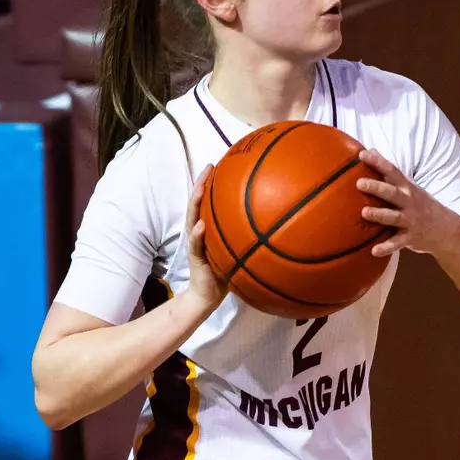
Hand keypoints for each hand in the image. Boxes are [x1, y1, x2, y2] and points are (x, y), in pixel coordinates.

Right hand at [182, 163, 228, 313]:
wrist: (208, 295)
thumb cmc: (224, 272)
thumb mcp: (235, 250)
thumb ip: (242, 235)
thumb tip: (267, 221)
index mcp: (207, 229)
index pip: (207, 202)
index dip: (210, 183)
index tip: (218, 164)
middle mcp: (199, 233)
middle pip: (196, 204)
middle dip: (201, 185)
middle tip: (208, 167)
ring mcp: (196, 244)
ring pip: (192, 219)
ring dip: (195, 204)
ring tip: (200, 189)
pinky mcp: (196, 258)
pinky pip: (197, 245)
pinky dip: (198, 235)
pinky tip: (201, 225)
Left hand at [356, 149, 459, 256]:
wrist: (444, 229)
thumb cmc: (419, 205)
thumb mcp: (408, 187)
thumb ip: (389, 174)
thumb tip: (369, 151)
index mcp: (407, 188)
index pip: (392, 171)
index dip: (378, 162)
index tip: (363, 154)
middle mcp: (408, 202)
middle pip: (391, 193)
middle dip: (377, 188)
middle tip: (359, 183)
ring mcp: (410, 220)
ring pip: (393, 217)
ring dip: (379, 215)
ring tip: (365, 212)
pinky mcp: (410, 238)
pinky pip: (397, 243)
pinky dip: (386, 247)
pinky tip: (374, 251)